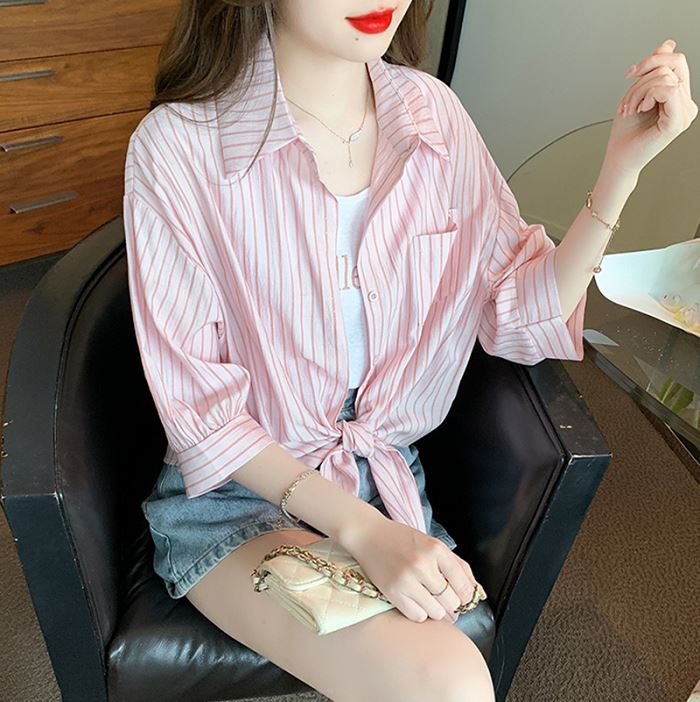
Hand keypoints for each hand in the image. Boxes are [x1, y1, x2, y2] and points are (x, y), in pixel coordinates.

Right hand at [340, 513, 486, 623]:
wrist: (368, 535)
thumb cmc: (401, 538)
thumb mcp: (432, 543)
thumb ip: (457, 565)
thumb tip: (476, 591)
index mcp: (436, 549)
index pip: (463, 584)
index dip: (467, 595)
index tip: (462, 597)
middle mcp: (423, 565)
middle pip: (451, 601)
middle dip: (450, 602)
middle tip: (441, 595)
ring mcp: (407, 580)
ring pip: (436, 612)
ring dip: (435, 608)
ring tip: (426, 596)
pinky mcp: (393, 592)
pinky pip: (417, 616)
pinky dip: (419, 612)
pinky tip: (414, 599)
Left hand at [606, 38, 697, 176]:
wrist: (619, 157)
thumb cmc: (626, 131)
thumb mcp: (638, 92)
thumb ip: (655, 69)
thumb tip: (669, 44)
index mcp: (680, 96)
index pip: (676, 61)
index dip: (651, 59)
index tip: (630, 74)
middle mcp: (687, 104)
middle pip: (672, 64)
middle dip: (642, 76)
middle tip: (627, 98)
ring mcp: (685, 113)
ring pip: (665, 77)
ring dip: (638, 91)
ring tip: (629, 109)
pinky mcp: (678, 122)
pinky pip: (668, 90)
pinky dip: (646, 96)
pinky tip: (640, 110)